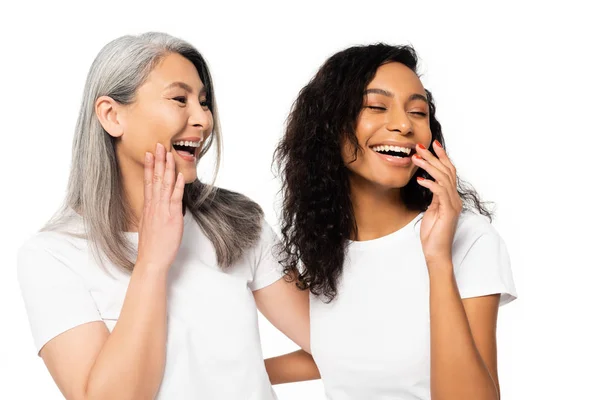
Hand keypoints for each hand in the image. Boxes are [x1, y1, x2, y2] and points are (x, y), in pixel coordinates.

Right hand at [136, 143, 184, 270]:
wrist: (151, 259)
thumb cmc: (152, 245)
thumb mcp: (150, 224)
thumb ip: (155, 212)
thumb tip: (159, 205)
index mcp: (149, 206)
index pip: (149, 181)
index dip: (150, 166)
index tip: (150, 153)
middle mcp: (154, 205)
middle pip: (156, 178)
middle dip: (158, 160)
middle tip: (159, 144)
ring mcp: (162, 210)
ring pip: (165, 185)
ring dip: (167, 168)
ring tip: (168, 153)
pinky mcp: (172, 217)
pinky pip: (175, 198)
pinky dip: (177, 186)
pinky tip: (179, 175)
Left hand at [412, 140, 461, 265]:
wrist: (436, 252)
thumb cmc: (433, 234)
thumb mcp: (432, 210)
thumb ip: (433, 197)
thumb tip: (428, 181)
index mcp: (451, 197)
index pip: (448, 171)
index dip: (441, 157)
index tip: (432, 145)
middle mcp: (455, 199)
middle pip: (447, 171)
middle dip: (433, 157)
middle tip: (420, 147)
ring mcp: (453, 205)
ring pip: (444, 178)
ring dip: (429, 166)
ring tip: (415, 159)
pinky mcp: (448, 212)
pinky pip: (440, 192)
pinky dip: (430, 183)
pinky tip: (419, 180)